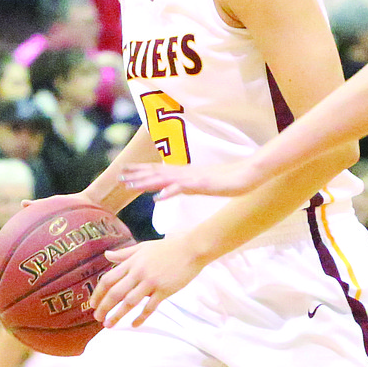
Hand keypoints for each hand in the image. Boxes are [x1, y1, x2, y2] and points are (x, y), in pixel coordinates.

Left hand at [90, 236, 205, 327]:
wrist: (191, 249)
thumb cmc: (167, 248)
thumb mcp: (142, 247)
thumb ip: (123, 254)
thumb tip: (106, 255)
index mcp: (132, 263)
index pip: (109, 279)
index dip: (98, 293)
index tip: (93, 304)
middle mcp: (138, 273)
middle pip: (116, 293)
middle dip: (104, 307)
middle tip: (97, 318)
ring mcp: (151, 282)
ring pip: (130, 302)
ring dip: (117, 315)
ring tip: (109, 325)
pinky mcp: (165, 290)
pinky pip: (150, 306)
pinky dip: (141, 317)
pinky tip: (134, 325)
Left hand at [121, 156, 266, 198]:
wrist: (250, 173)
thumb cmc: (232, 178)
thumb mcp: (206, 183)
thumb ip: (190, 186)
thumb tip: (176, 190)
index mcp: (187, 172)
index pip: (159, 170)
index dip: (141, 170)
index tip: (125, 172)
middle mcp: (186, 172)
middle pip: (156, 172)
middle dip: (136, 174)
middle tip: (117, 176)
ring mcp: (193, 177)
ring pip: (164, 178)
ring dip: (145, 182)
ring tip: (129, 184)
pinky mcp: (202, 184)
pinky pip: (182, 188)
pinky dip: (169, 192)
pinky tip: (158, 197)